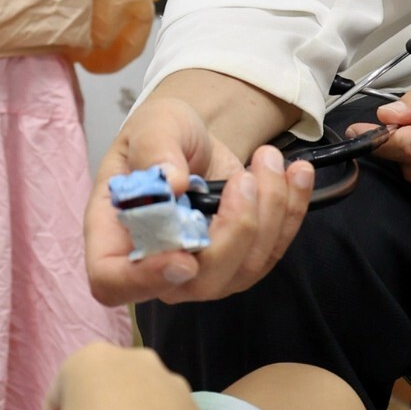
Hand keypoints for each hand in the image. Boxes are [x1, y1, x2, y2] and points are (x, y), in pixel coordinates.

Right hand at [85, 96, 313, 306]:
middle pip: (197, 282)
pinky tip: (297, 173)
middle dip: (234, 231)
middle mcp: (155, 264)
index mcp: (113, 236)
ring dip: (269, 211)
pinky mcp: (239, 260)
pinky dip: (292, 210)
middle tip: (243, 178)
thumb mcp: (152, 126)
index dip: (145, 280)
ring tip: (268, 158)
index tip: (183, 258)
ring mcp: (200, 269)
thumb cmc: (159, 135)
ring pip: (244, 269)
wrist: (191, 138)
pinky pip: (272, 251)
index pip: (113, 281)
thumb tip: (171, 182)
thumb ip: (155, 150)